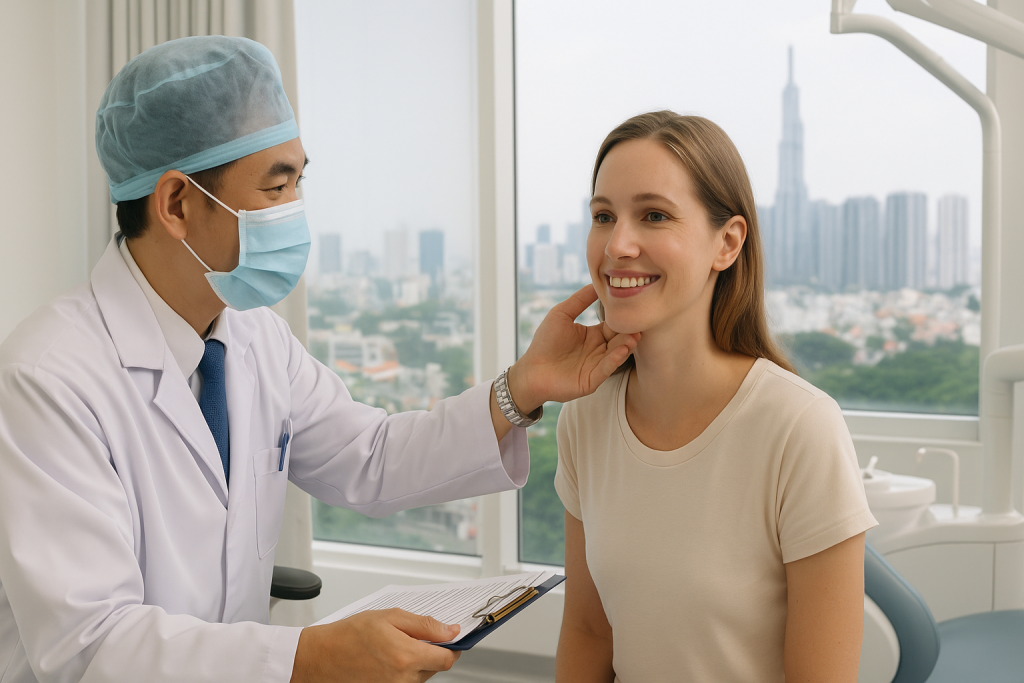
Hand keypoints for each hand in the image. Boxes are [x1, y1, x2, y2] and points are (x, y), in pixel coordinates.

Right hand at [291, 609, 461, 682]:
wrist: (321, 657)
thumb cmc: (349, 635)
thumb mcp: (390, 617)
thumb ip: (424, 625)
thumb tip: (450, 631)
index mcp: (406, 656)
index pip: (448, 659)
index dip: (452, 647)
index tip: (450, 637)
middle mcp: (403, 679)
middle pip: (436, 667)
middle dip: (430, 651)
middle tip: (411, 636)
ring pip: (421, 676)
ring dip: (416, 662)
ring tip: (394, 646)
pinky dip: (404, 671)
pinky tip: (388, 659)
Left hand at [510, 284, 639, 410]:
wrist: (531, 370)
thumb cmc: (545, 342)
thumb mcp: (562, 314)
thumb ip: (580, 299)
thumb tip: (597, 282)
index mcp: (593, 335)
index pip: (613, 324)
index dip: (621, 317)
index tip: (632, 305)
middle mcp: (598, 349)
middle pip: (619, 338)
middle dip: (629, 331)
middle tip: (640, 322)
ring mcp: (597, 365)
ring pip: (617, 353)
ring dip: (626, 345)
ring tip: (634, 336)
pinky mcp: (593, 379)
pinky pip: (606, 369)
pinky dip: (615, 360)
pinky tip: (621, 350)